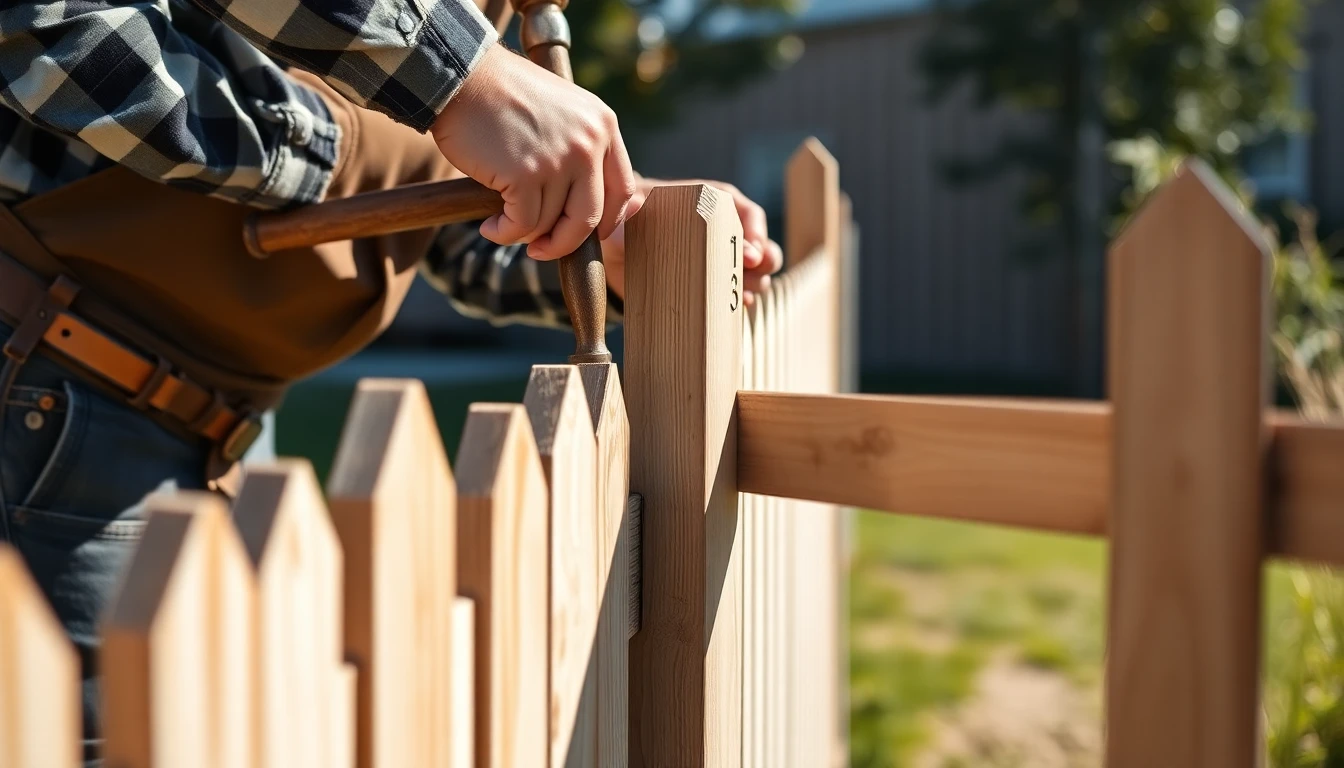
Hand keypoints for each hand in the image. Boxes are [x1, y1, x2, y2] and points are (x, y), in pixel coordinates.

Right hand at [431, 45, 635, 260]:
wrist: (463, 78)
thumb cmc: (505, 96)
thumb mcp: (564, 110)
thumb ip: (583, 148)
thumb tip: (586, 206)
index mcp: (603, 126)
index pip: (623, 190)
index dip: (607, 222)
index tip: (584, 234)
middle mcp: (589, 143)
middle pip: (591, 217)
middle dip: (565, 242)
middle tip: (543, 249)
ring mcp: (559, 160)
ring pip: (551, 224)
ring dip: (524, 234)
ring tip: (502, 224)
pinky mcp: (525, 175)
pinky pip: (522, 225)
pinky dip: (505, 234)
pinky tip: (491, 227)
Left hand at [601, 176, 783, 303]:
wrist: (618, 250)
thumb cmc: (630, 218)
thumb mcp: (629, 211)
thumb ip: (631, 209)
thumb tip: (634, 205)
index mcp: (715, 204)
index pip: (748, 216)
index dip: (755, 235)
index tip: (750, 256)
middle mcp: (726, 232)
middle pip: (763, 248)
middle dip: (763, 264)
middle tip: (750, 275)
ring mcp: (723, 262)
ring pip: (757, 274)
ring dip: (754, 285)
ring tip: (743, 295)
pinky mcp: (713, 286)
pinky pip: (738, 296)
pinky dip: (740, 303)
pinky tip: (735, 308)